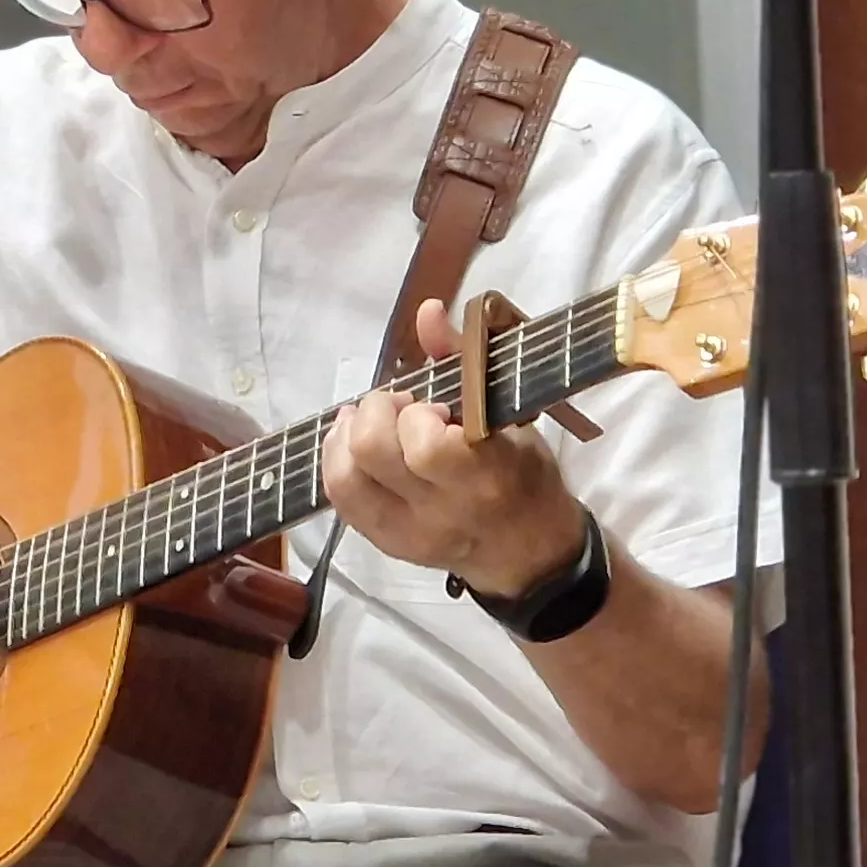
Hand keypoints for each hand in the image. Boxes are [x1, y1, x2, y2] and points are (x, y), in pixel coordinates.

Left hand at [318, 299, 587, 593]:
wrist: (528, 555)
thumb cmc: (523, 475)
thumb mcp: (512, 416)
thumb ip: (466, 362)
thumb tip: (428, 311)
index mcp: (484, 476)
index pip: (426, 445)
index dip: (417, 414)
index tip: (436, 406)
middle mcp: (441, 511)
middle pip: (372, 453)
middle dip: (376, 413)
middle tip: (399, 408)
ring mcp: (409, 534)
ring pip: (345, 480)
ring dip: (347, 436)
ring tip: (368, 422)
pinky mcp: (387, 546)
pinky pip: (340, 502)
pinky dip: (337, 462)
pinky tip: (351, 445)